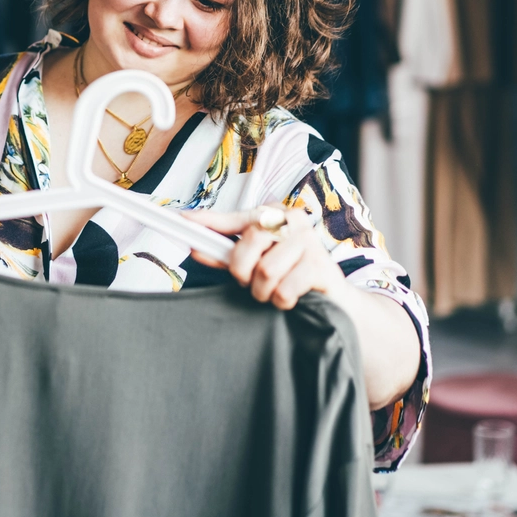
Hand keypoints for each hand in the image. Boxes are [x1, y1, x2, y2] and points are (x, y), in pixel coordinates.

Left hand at [184, 204, 346, 309]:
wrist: (334, 302)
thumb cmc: (289, 276)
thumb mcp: (255, 263)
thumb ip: (226, 256)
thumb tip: (197, 247)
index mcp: (273, 215)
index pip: (234, 218)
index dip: (208, 221)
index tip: (182, 219)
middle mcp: (292, 220)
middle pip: (249, 243)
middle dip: (243, 272)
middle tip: (252, 283)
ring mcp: (309, 241)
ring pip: (266, 271)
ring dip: (263, 292)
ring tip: (273, 292)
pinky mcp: (320, 266)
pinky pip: (283, 289)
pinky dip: (281, 301)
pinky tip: (291, 298)